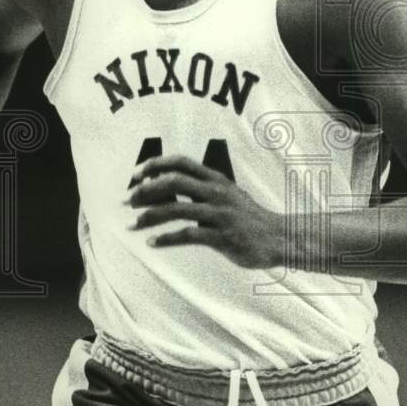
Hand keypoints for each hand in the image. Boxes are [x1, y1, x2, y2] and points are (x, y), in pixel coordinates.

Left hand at [125, 154, 284, 269]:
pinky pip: (188, 235)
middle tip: (127, 201)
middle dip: (145, 190)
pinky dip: (166, 239)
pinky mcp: (222, 237)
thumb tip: (166, 189)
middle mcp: (217, 192)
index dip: (155, 165)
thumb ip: (202, 190)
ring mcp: (220, 214)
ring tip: (132, 224)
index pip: (181, 162)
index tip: (135, 175)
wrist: (280, 237)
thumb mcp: (228, 195)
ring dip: (149, 216)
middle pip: (174, 182)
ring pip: (177, 209)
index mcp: (217, 179)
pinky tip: (152, 243)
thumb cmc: (249, 218)